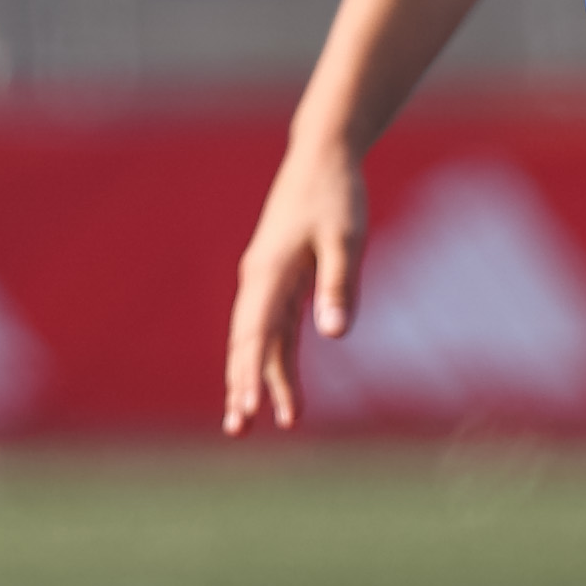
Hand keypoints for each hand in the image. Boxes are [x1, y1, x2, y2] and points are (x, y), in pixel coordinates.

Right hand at [225, 130, 366, 434]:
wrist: (321, 157)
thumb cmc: (336, 195)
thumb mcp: (346, 238)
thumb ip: (339, 285)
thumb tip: (334, 333)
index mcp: (269, 272)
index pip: (254, 333)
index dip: (250, 372)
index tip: (248, 408)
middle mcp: (258, 280)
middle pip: (245, 343)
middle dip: (241, 385)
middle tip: (239, 428)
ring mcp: (266, 281)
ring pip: (257, 340)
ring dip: (257, 379)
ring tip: (256, 423)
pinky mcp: (280, 281)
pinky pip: (273, 329)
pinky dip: (274, 359)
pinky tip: (281, 388)